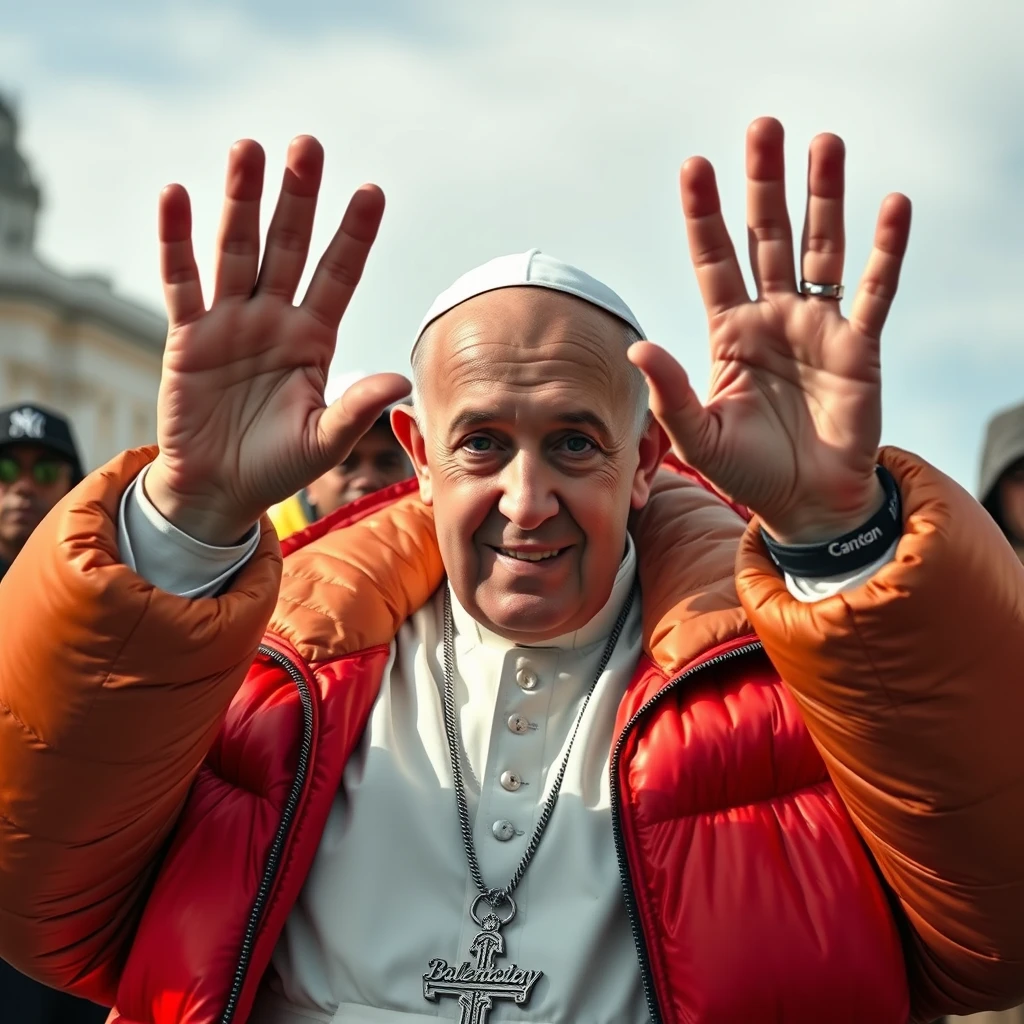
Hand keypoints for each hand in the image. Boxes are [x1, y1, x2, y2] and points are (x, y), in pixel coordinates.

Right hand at [147, 137, 410, 544]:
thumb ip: (355, 408)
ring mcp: (231, 323)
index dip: (354, 236)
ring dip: (241, 202)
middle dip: (298, 198)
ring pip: (237, 251)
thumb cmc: (277, 467)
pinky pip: (181, 283)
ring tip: (248, 149)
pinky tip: (175, 196)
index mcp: (314, 340)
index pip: (339, 276)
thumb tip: (401, 379)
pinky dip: (175, 242)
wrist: (220, 491)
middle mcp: (275, 320)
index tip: (372, 192)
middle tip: (308, 145)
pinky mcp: (188, 337)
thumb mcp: (323, 442)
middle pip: (289, 247)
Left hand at [629, 118, 911, 543]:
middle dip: (764, 185)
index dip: (703, 215)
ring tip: (825, 143)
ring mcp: (817, 327)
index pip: (712, 260)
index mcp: (728, 332)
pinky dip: (886, 251)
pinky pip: (875, 291)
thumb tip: (637, 347)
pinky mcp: (859, 347)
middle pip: (766, 237)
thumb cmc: (748, 471)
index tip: (693, 165)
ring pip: (821, 250)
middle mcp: (772, 317)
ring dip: (824, 198)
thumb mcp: (699, 435)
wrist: (806, 503)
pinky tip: (893, 205)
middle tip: (763, 127)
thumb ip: (670, 392)